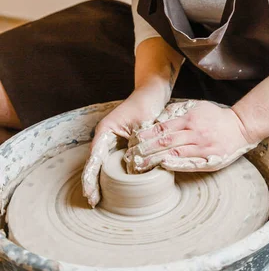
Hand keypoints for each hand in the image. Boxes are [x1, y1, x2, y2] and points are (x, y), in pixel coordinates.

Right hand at [81, 88, 165, 206]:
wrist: (152, 92)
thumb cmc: (146, 103)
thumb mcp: (143, 123)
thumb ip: (139, 144)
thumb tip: (134, 168)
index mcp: (106, 130)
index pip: (94, 157)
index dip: (91, 177)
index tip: (90, 194)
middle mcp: (106, 136)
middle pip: (95, 163)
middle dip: (92, 183)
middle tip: (93, 202)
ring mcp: (113, 141)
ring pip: (103, 164)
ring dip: (100, 180)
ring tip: (97, 200)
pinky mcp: (122, 144)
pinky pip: (115, 161)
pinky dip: (112, 174)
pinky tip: (112, 187)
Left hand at [124, 100, 259, 172]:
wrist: (240, 127)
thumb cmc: (216, 117)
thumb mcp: (197, 107)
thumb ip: (178, 111)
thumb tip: (159, 117)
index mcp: (189, 119)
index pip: (163, 128)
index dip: (146, 135)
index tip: (133, 141)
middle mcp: (194, 132)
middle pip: (165, 141)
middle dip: (146, 149)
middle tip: (130, 156)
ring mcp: (202, 146)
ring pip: (175, 153)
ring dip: (155, 159)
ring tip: (140, 164)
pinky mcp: (209, 159)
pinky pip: (190, 163)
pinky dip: (175, 164)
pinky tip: (163, 166)